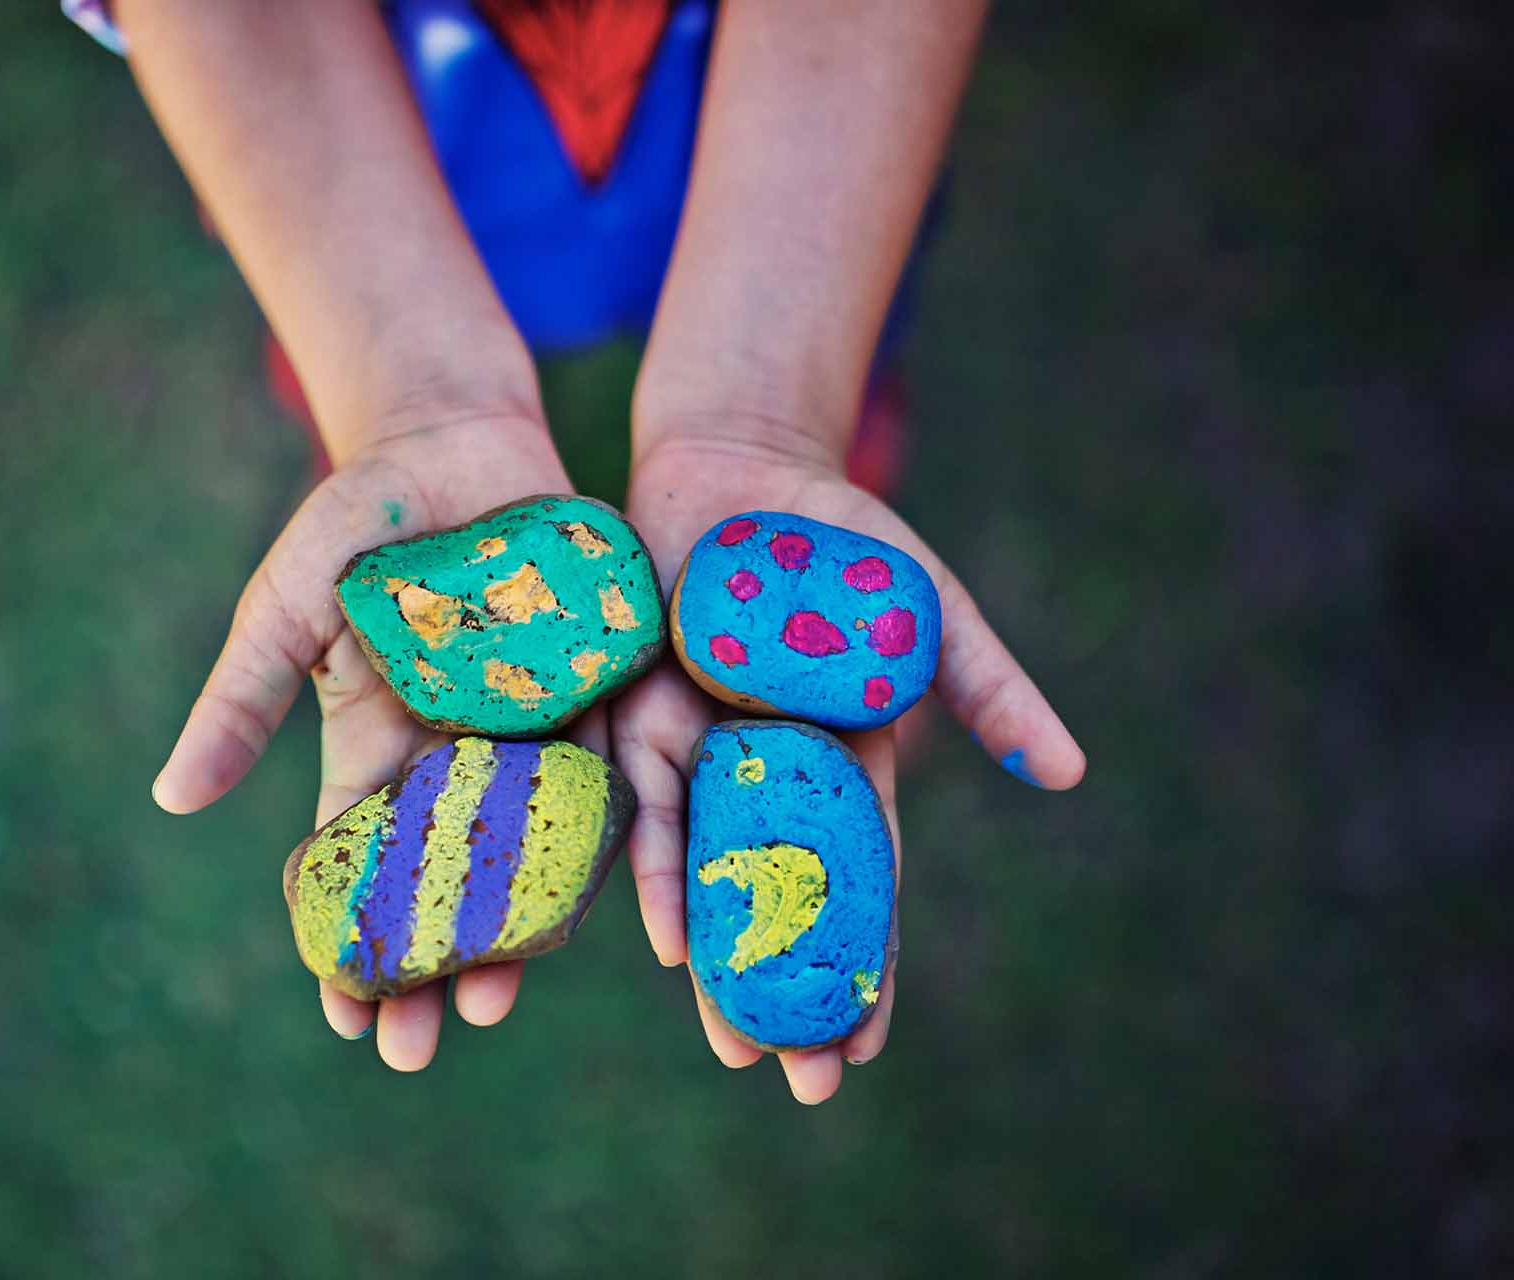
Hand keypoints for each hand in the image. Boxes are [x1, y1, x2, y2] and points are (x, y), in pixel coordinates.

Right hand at [152, 413, 593, 1070]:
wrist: (455, 441)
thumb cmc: (356, 518)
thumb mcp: (288, 605)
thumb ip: (242, 701)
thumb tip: (171, 800)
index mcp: (378, 746)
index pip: (361, 867)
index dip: (350, 943)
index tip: (344, 1017)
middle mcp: (459, 755)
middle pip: (448, 882)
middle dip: (432, 964)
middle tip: (420, 1046)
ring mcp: (530, 727)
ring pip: (530, 850)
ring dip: (513, 930)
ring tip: (495, 1001)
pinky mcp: (596, 689)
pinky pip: (606, 772)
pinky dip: (602, 835)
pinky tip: (597, 900)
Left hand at [613, 430, 1086, 1103]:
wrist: (739, 466)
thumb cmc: (845, 541)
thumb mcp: (930, 611)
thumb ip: (987, 689)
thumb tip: (1067, 772)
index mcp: (836, 767)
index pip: (853, 888)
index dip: (862, 967)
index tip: (862, 1050)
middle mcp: (761, 777)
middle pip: (772, 900)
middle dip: (780, 989)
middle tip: (790, 1080)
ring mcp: (697, 748)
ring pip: (700, 868)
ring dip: (715, 951)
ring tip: (726, 1033)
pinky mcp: (635, 708)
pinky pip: (634, 793)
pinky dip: (646, 855)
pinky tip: (653, 929)